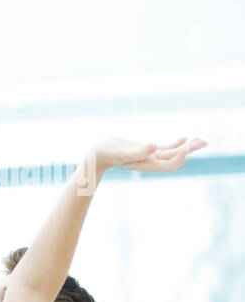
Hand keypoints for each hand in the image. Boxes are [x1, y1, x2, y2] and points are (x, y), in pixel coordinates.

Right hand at [91, 136, 207, 174]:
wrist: (96, 155)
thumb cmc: (104, 154)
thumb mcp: (119, 151)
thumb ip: (137, 151)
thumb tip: (154, 147)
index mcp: (146, 164)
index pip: (169, 164)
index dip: (180, 156)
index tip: (187, 145)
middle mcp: (150, 162)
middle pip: (175, 158)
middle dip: (190, 150)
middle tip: (204, 141)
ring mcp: (149, 156)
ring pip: (173, 153)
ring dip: (187, 147)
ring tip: (202, 140)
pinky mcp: (147, 150)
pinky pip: (165, 149)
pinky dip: (176, 144)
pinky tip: (184, 138)